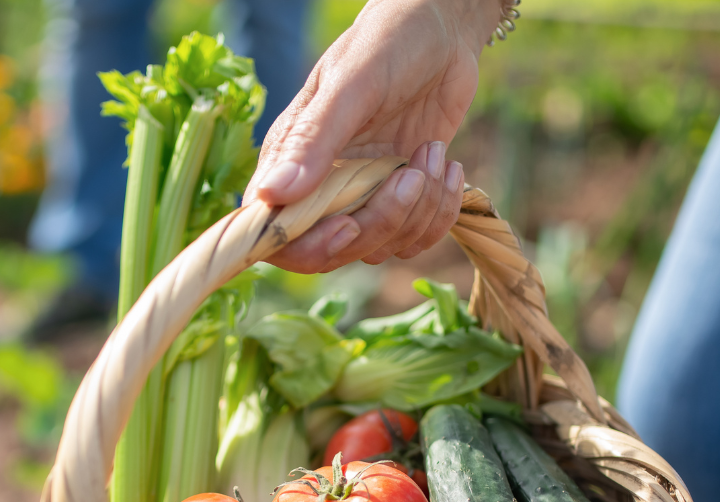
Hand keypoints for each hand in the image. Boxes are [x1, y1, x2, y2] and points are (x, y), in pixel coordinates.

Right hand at [243, 0, 499, 272]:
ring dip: (419, 210)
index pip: (278, 237)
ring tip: (433, 152)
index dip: (310, 248)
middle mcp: (323, 189)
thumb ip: (313, 142)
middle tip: (411, 174)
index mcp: (292, 162)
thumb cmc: (387, 44)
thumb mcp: (350, 86)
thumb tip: (271, 196)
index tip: (348, 225)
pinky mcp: (401, 202)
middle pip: (337, 251)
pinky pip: (416, 240)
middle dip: (382, 222)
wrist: (442, 32)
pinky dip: (440, 213)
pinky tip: (448, 166)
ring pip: (383, 248)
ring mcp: (364, 199)